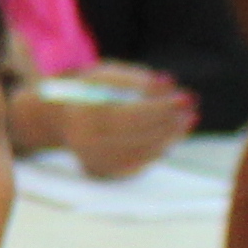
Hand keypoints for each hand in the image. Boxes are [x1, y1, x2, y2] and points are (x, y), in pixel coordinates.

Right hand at [20, 76, 197, 178]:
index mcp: (84, 114)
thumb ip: (136, 79)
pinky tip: (169, 136)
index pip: (131, 114)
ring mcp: (94, 160)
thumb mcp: (107, 76)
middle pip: (139, 136)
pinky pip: (138, 164)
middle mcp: (86, 142)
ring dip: (169, 137)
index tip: (186, 97)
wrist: (57, 119)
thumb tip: (168, 85)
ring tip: (186, 121)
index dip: (162, 107)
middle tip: (191, 110)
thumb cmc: (88, 91)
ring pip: (142, 153)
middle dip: (170, 123)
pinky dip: (157, 150)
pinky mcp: (103, 171)